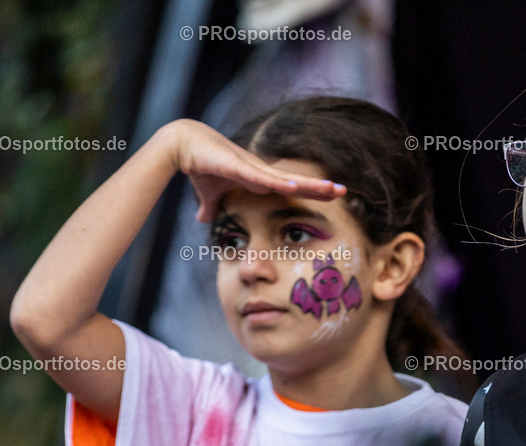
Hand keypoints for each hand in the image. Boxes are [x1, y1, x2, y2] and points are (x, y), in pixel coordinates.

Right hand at [162, 119, 345, 221]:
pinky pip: (261, 177)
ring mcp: (251, 168)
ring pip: (285, 179)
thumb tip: (203, 220)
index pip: (292, 187)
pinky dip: (277, 183)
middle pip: (296, 181)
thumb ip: (211, 208)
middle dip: (319, 187)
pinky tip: (294, 187)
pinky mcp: (237, 166)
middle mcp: (260, 172)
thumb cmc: (199, 165)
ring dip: (307, 185)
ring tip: (329, 189)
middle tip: (344, 191)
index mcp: (258, 178)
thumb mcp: (209, 194)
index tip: (333, 195)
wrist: (182, 145)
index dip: (312, 191)